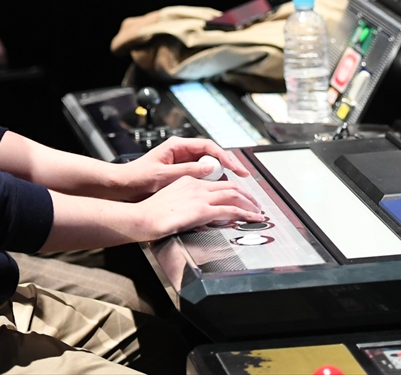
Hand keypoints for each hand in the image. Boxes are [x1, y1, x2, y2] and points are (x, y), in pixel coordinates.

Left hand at [117, 136, 250, 199]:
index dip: (225, 157)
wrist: (123, 185)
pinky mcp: (180, 171)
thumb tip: (209, 168)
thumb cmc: (137, 178)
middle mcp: (181, 150)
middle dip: (228, 164)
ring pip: (208, 165)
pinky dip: (210, 180)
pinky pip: (200, 174)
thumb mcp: (163, 176)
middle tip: (243, 175)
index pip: (208, 147)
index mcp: (177, 145)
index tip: (237, 168)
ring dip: (220, 174)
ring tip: (233, 185)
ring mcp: (181, 160)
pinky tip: (217, 190)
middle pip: (211, 154)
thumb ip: (186, 171)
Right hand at [136, 175, 264, 239]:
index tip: (240, 195)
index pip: (216, 182)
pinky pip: (231, 210)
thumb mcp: (170, 202)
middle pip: (229, 186)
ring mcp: (201, 197)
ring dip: (250, 203)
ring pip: (234, 195)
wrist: (143, 217)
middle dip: (246, 194)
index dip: (232, 188)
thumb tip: (195, 213)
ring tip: (258, 212)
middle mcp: (197, 186)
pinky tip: (253, 219)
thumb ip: (185, 203)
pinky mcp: (203, 210)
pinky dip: (246, 213)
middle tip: (255, 203)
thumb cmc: (150, 214)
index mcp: (188, 181)